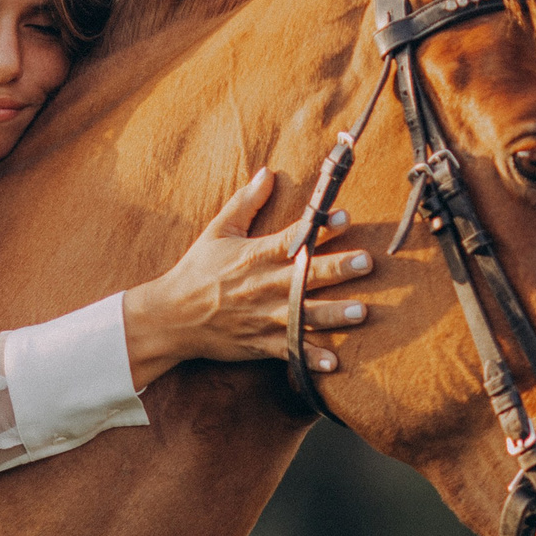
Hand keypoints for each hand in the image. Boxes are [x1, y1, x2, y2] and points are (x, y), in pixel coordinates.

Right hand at [120, 168, 375, 391]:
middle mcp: (262, 287)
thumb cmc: (196, 270)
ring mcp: (262, 318)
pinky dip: (310, 358)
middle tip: (366, 262)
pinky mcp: (259, 344)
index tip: (345, 218)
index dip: (318, 230)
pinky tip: (334, 363)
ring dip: (333, 315)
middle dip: (337, 269)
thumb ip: (246, 202)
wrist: (169, 318)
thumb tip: (268, 172)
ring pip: (303, 316)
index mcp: (253, 256)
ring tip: (361, 311)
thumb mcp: (218, 231)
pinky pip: (289, 352)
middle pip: (304, 277)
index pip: (291, 239)